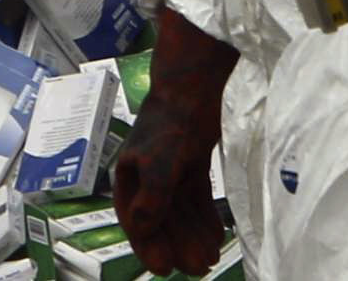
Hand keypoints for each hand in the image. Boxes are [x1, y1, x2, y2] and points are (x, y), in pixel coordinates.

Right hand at [111, 89, 228, 276]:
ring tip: (212, 257)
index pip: (137, 221)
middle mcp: (147, 177)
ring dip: (194, 235)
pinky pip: (196, 198)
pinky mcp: (190, 164)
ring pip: (181, 212)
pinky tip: (216, 234)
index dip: (149, 247)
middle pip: (162, 219)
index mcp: (131, 177)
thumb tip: (143, 229)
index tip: (164, 270)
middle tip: (200, 269)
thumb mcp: (160, 161)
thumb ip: (153, 196)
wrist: (193, 85)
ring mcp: (170, 171)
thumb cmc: (170, 121)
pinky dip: (204, 217)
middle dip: (179, 245)